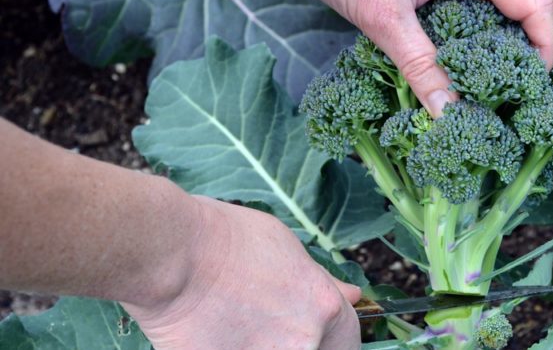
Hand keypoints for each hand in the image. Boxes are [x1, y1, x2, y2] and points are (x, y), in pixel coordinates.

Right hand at [123, 196, 361, 349]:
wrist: (173, 254)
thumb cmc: (226, 239)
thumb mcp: (287, 248)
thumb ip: (321, 283)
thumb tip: (354, 298)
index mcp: (324, 308)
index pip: (348, 342)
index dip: (332, 340)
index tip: (318, 337)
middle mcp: (304, 341)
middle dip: (293, 342)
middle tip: (263, 325)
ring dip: (260, 345)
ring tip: (232, 324)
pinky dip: (229, 348)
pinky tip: (212, 335)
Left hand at [251, 0, 552, 115]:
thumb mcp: (381, 15)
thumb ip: (418, 64)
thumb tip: (448, 112)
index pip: (531, 1)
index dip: (546, 42)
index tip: (539, 83)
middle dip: (551, 34)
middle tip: (548, 80)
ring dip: (529, 27)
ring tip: (531, 71)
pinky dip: (498, 23)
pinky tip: (488, 52)